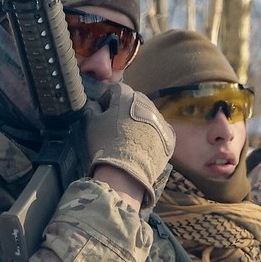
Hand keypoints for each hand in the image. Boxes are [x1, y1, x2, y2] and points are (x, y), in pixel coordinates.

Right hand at [84, 83, 174, 206]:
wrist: (126, 171)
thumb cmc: (105, 143)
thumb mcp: (90, 123)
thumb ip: (92, 108)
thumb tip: (94, 104)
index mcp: (127, 96)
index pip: (115, 90)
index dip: (106, 100)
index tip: (101, 112)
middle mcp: (147, 103)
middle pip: (134, 101)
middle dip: (124, 109)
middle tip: (115, 126)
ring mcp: (160, 119)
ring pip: (148, 115)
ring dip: (139, 121)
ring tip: (129, 139)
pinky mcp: (169, 136)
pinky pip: (159, 130)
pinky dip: (152, 135)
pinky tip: (142, 146)